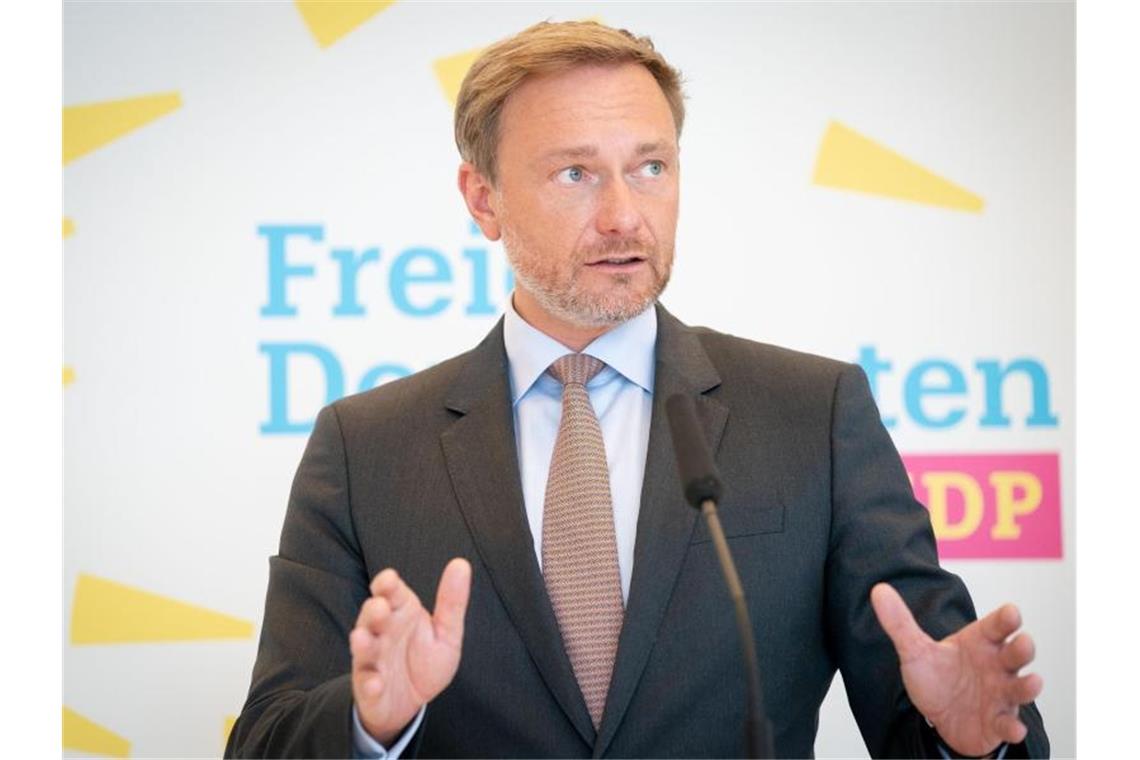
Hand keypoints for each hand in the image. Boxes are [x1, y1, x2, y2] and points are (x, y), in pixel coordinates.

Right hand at [350, 558, 471, 744]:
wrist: (410, 703)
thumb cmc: (424, 660)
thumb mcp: (446, 632)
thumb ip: (452, 601)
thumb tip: (461, 563)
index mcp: (401, 613)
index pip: (390, 592)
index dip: (387, 584)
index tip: (389, 579)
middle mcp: (382, 632)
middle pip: (372, 617)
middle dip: (373, 611)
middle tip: (380, 607)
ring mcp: (372, 660)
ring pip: (363, 648)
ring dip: (362, 643)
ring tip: (361, 638)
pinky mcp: (369, 687)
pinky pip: (366, 684)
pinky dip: (370, 684)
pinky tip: (375, 683)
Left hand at [870, 583, 1042, 756]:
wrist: (939, 717)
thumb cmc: (937, 678)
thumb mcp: (915, 650)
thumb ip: (899, 623)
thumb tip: (879, 590)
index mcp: (979, 642)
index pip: (996, 625)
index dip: (1006, 618)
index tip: (1011, 612)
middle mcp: (996, 665)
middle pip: (1015, 653)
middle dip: (1022, 648)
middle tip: (1023, 641)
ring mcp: (1001, 694)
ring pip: (1020, 687)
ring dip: (1028, 686)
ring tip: (1032, 682)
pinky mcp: (999, 721)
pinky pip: (1008, 723)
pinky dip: (1012, 727)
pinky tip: (1014, 728)